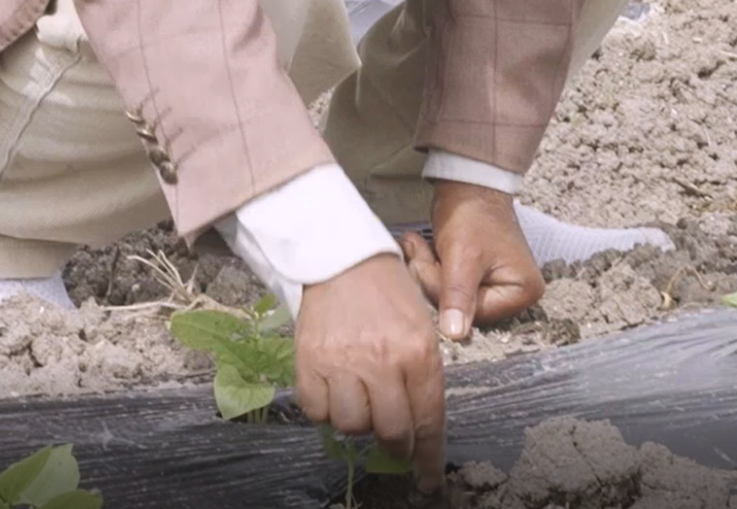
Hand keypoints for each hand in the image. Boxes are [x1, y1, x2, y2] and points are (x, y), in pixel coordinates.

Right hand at [294, 253, 445, 492]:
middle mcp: (382, 361)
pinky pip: (318, 412)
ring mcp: (342, 363)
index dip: (428, 455)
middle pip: (390, 431)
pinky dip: (326, 410)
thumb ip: (423, 372)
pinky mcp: (309, 363)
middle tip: (394, 438)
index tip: (428, 478)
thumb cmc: (388, 291)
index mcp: (418, 351)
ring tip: (361, 398)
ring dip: (359, 422)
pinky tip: (335, 389)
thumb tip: (421, 421)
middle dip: (396, 443)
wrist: (342, 258)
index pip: (427, 418)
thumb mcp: (422, 324)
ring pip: (352, 426)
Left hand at [400, 181, 543, 342]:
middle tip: (418, 250)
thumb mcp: (463, 257)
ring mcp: (497, 285)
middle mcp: (515, 293)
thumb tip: (455, 335)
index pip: (473, 314)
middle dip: (433, 279)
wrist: (468, 183)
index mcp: (522, 291)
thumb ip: (458, 297)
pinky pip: (449, 286)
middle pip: (461, 308)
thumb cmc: (473, 214)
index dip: (443, 292)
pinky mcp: (480, 277)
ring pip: (449, 298)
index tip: (427, 263)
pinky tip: (426, 248)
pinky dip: (433, 268)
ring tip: (419, 244)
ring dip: (429, 271)